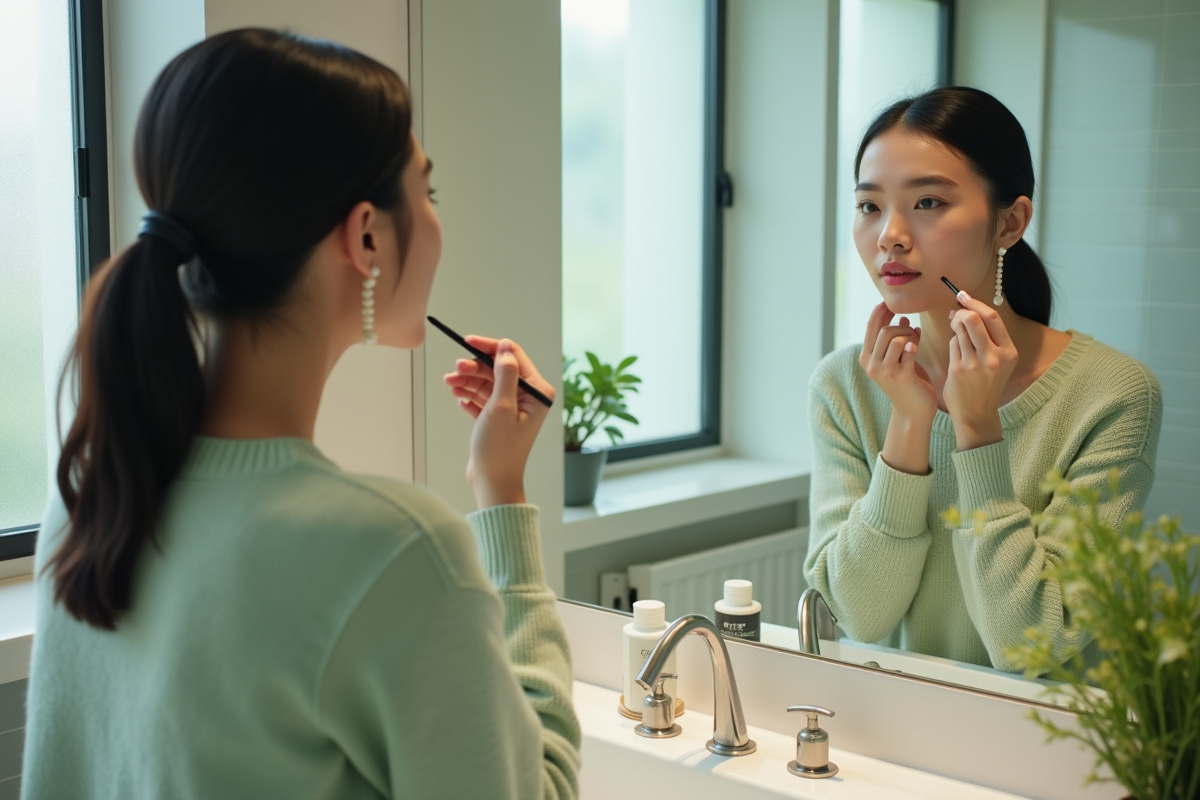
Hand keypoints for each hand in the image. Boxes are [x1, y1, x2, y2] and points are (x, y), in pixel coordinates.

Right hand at [442, 336, 555, 508]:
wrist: (492, 482)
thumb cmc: (500, 450)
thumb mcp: (501, 407)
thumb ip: (504, 374)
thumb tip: (505, 347)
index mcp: (537, 393)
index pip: (513, 357)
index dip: (490, 347)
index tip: (468, 342)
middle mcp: (528, 399)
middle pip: (498, 369)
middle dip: (475, 367)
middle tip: (455, 370)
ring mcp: (513, 409)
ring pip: (487, 383)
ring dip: (468, 381)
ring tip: (450, 383)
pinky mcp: (498, 419)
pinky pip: (482, 399)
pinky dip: (469, 396)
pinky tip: (458, 397)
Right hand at [859, 302, 936, 423]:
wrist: (913, 411)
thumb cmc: (907, 382)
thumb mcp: (896, 359)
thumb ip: (896, 340)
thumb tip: (902, 317)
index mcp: (866, 357)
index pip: (871, 326)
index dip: (881, 311)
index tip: (891, 304)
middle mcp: (871, 364)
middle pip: (884, 330)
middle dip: (902, 327)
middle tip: (912, 331)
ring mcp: (884, 371)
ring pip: (896, 338)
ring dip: (910, 335)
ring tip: (916, 340)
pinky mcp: (900, 376)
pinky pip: (908, 350)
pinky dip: (914, 343)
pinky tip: (916, 344)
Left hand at [944, 292, 1017, 449]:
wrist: (977, 412)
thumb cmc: (986, 382)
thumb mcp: (998, 359)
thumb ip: (988, 335)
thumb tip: (966, 308)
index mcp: (1009, 352)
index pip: (992, 317)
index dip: (975, 303)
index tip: (963, 296)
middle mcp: (995, 357)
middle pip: (973, 319)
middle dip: (961, 312)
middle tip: (956, 314)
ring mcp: (976, 364)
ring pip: (960, 330)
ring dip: (955, 327)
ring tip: (957, 333)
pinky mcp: (959, 370)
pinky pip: (952, 344)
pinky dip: (952, 342)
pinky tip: (956, 350)